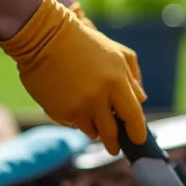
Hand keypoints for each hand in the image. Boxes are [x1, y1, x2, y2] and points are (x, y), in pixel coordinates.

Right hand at [0, 0, 147, 154]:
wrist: (44, 37)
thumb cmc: (85, 43)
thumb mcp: (117, 54)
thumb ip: (133, 79)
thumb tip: (141, 101)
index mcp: (116, 83)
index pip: (133, 116)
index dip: (137, 132)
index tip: (139, 140)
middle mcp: (97, 98)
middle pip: (111, 133)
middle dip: (114, 143)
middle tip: (115, 148)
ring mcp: (76, 107)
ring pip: (91, 131)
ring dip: (94, 128)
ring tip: (91, 114)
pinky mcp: (58, 111)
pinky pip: (72, 124)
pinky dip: (76, 119)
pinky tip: (72, 102)